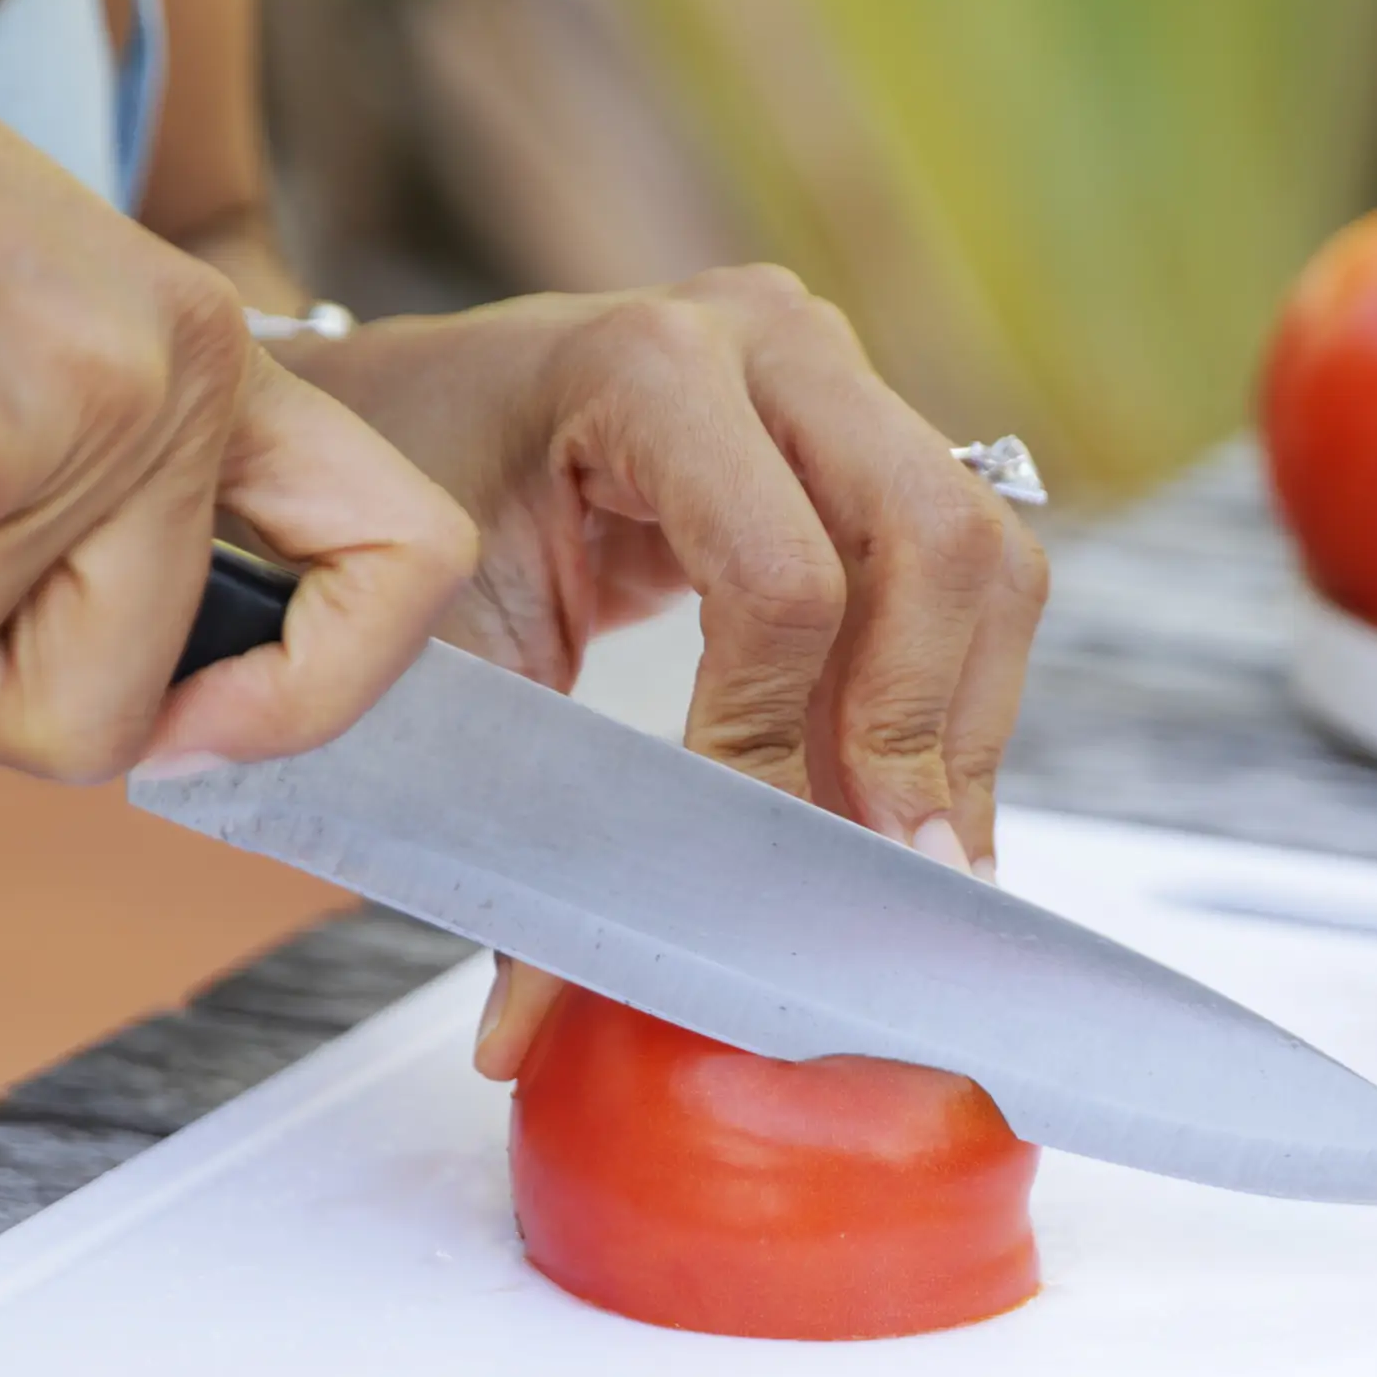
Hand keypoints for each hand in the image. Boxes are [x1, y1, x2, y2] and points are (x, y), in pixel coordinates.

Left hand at [283, 267, 1050, 1075]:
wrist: (390, 413)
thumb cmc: (397, 516)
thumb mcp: (437, 656)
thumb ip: (497, 835)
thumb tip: (528, 1038)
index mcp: (646, 364)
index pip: (784, 580)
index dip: (782, 746)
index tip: (764, 877)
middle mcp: (768, 338)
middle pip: (935, 542)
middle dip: (927, 731)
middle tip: (908, 881)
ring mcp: (833, 373)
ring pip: (986, 556)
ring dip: (963, 721)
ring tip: (918, 863)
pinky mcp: (867, 431)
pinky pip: (964, 569)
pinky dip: (949, 693)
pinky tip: (903, 803)